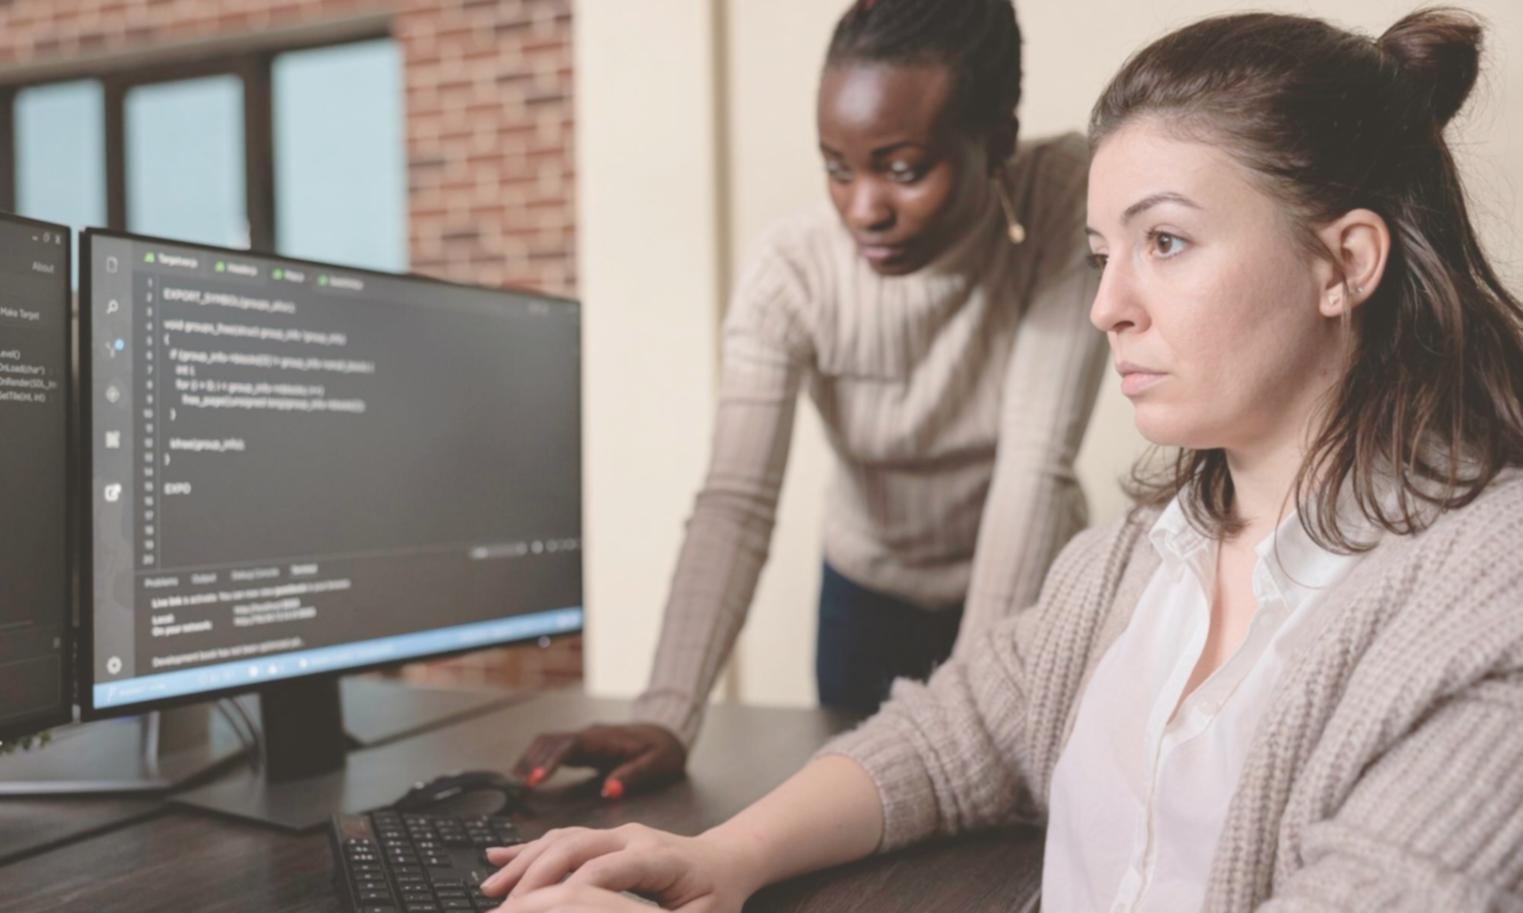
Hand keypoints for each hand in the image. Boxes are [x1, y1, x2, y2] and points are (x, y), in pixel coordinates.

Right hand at [482, 823, 752, 912]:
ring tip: (490, 888)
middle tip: (501, 907)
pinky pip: (562, 838)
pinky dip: (529, 849)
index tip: (536, 911)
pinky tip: (498, 858)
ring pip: (562, 840)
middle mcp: (633, 837)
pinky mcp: (605, 837)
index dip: (570, 890)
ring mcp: (617, 833)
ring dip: (524, 863)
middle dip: (533, 877)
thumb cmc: (716, 895)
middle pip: (574, 848)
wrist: (726, 860)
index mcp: (658, 858)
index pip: (605, 870)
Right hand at [512, 723, 686, 797]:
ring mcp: (584, 739)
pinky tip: (529, 777)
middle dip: (531, 762)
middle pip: (551, 741)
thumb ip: (633, 775)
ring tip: (516, 785)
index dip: (550, 761)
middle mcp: (590, 735)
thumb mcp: (657, 764)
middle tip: (516, 788)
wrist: (668, 732)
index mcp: (605, 739)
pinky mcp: (582, 746)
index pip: (569, 746)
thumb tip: (609, 790)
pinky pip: (554, 749)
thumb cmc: (664, 750)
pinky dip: (538, 760)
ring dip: (530, 760)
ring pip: (548, 743)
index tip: (535, 780)